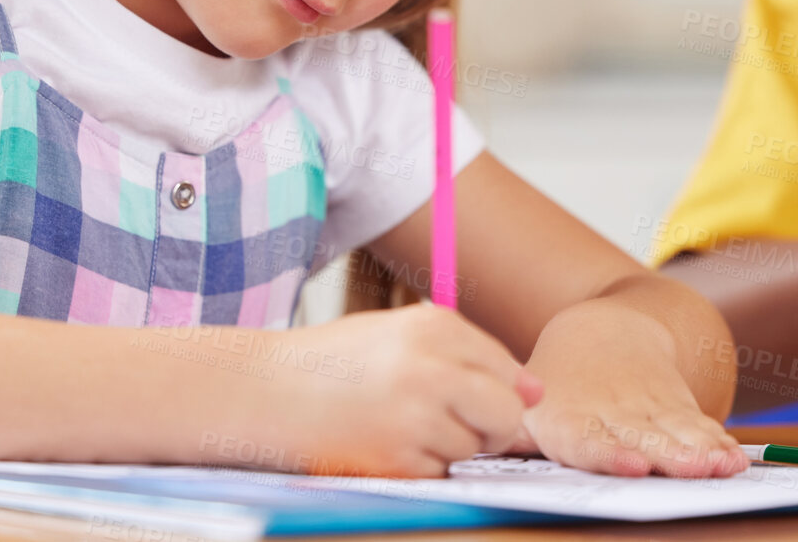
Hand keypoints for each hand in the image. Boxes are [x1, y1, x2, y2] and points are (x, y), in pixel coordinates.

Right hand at [257, 303, 542, 477]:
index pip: (507, 368)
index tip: (459, 395)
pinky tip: (380, 443)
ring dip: (446, 447)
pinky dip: (419, 467)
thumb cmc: (334, 363)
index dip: (493, 391)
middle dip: (487, 426)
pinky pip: (439, 472)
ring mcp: (417, 414)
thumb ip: (468, 357)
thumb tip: (535, 393)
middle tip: (441, 419)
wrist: (262, 391)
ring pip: (473, 447)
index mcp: (435, 325)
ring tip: (395, 424)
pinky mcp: (398, 458)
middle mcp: (433, 365)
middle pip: (506, 413)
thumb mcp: (399, 336)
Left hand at [509, 301, 745, 477]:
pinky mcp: (678, 407)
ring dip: (701, 451)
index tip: (631, 464)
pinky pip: (699, 425)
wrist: (602, 333)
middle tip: (691, 470)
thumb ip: (514, 432)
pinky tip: (734, 459)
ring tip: (719, 466)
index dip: (610, 454)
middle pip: (642, 440)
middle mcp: (613, 415)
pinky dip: (718, 442)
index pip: (588, 441)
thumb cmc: (557, 389)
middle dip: (668, 456)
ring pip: (677, 432)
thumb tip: (485, 441)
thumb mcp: (529, 406)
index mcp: (569, 420)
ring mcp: (649, 410)